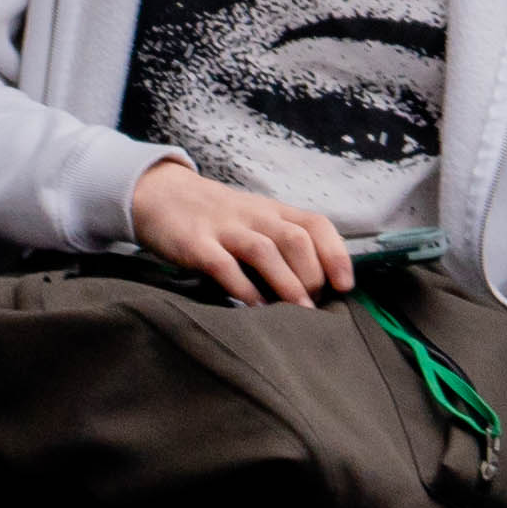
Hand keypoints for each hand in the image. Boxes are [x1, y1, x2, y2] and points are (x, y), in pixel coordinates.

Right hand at [133, 157, 358, 303]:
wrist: (161, 194)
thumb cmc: (217, 217)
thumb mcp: (254, 220)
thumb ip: (282, 243)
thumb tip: (317, 287)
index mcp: (273, 210)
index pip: (315, 224)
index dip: (336, 254)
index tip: (345, 286)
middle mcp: (254, 215)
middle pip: (295, 239)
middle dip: (311, 275)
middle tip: (313, 306)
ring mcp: (224, 227)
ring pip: (264, 250)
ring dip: (286, 283)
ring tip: (298, 313)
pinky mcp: (196, 242)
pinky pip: (223, 265)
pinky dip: (242, 288)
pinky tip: (254, 308)